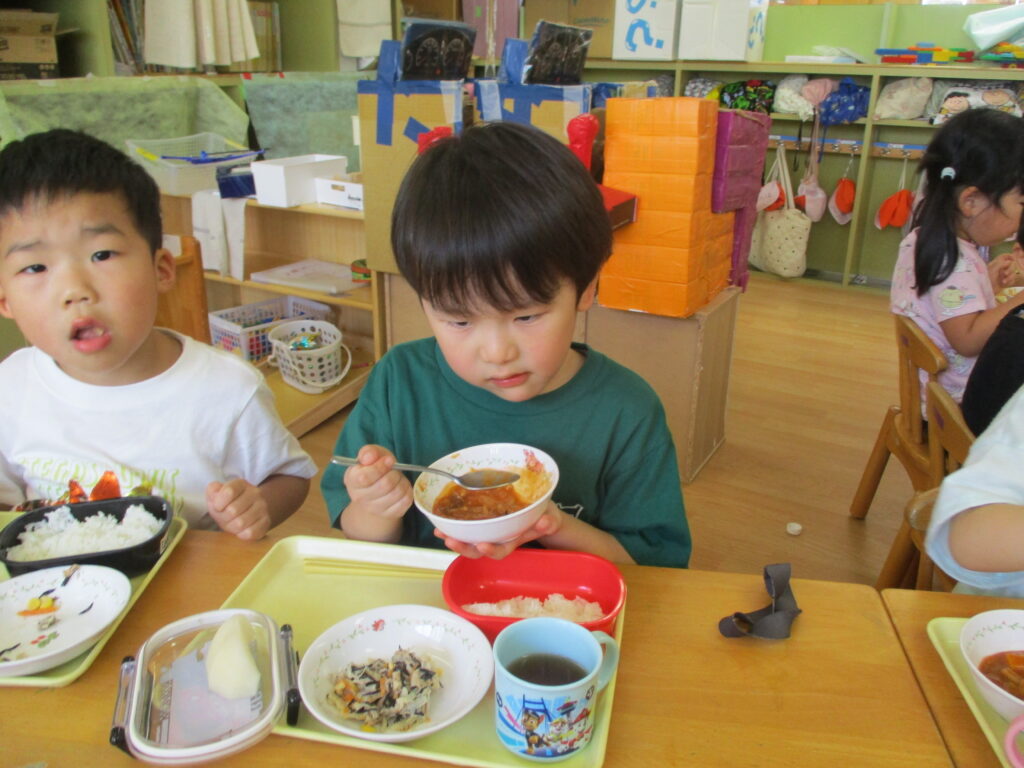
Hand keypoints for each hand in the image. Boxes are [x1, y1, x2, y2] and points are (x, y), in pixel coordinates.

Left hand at [206, 478, 270, 540]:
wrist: (247, 512)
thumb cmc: (228, 504)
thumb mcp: (216, 496)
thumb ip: (212, 491)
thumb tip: (215, 491)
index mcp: (241, 484)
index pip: (229, 491)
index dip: (218, 503)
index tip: (218, 507)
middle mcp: (255, 493)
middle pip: (232, 510)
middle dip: (224, 517)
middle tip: (225, 517)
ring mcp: (262, 507)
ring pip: (240, 523)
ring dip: (231, 527)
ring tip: (232, 523)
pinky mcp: (266, 522)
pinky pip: (250, 533)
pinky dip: (241, 534)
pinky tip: (241, 530)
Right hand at [343, 445, 413, 520]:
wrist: (376, 493)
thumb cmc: (373, 469)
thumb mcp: (370, 456)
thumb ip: (369, 452)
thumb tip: (369, 457)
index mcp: (352, 480)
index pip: (365, 478)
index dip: (380, 467)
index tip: (389, 460)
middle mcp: (359, 498)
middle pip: (384, 485)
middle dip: (394, 472)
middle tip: (394, 469)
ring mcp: (375, 509)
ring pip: (397, 492)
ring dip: (402, 480)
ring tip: (397, 477)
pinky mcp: (390, 514)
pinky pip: (405, 500)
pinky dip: (408, 490)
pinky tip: (401, 486)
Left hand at [435, 502, 564, 558]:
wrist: (542, 512)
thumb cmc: (545, 516)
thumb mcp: (550, 517)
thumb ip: (549, 522)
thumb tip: (545, 522)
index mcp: (513, 540)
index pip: (501, 550)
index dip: (491, 550)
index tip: (482, 545)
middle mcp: (498, 539)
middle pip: (478, 549)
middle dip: (463, 547)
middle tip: (450, 540)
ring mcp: (490, 531)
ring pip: (470, 539)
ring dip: (454, 537)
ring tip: (440, 532)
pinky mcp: (483, 520)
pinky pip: (467, 526)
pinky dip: (453, 525)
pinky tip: (440, 520)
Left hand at [989, 252, 1023, 291]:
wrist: (985, 291)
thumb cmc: (986, 280)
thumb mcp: (992, 270)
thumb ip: (1000, 264)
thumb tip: (1009, 261)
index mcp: (995, 264)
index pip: (1004, 256)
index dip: (1009, 256)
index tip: (1012, 259)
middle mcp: (1000, 268)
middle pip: (1011, 264)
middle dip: (1010, 269)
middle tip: (1005, 274)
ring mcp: (1003, 275)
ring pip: (1013, 272)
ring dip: (1009, 277)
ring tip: (1003, 281)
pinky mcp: (1005, 282)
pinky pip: (1012, 280)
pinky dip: (1009, 282)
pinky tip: (1004, 284)